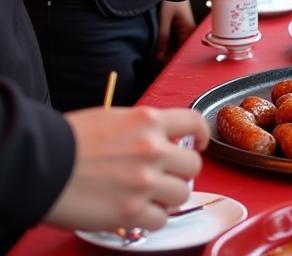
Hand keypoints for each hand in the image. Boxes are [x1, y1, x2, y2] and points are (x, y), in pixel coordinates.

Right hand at [46, 106, 207, 231]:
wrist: (42, 162)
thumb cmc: (70, 139)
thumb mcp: (114, 119)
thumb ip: (142, 129)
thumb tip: (157, 140)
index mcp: (149, 121)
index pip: (194, 122)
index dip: (201, 135)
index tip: (198, 144)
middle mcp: (153, 149)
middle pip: (193, 164)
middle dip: (182, 172)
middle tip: (167, 177)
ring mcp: (144, 181)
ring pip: (182, 193)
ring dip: (168, 197)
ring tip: (151, 197)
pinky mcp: (131, 211)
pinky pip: (160, 220)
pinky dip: (152, 219)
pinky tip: (138, 213)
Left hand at [156, 0, 195, 61]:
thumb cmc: (172, 0)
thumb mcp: (165, 19)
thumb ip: (163, 37)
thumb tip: (160, 56)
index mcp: (189, 29)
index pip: (183, 51)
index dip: (173, 61)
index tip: (164, 66)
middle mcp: (191, 30)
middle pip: (183, 50)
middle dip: (172, 58)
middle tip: (159, 63)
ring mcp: (188, 29)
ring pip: (181, 47)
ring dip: (171, 52)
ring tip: (160, 56)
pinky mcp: (185, 27)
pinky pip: (179, 41)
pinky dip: (172, 46)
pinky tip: (164, 48)